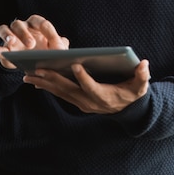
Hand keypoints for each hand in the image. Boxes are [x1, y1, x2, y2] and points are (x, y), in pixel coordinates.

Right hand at [0, 15, 69, 68]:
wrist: (31, 60)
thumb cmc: (45, 50)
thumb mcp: (54, 48)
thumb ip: (60, 46)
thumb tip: (63, 45)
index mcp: (38, 24)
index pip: (41, 23)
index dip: (48, 31)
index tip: (54, 42)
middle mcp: (24, 27)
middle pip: (22, 24)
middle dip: (25, 33)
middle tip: (31, 45)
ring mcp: (12, 35)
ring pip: (7, 29)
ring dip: (9, 35)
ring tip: (11, 42)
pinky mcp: (4, 47)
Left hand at [23, 59, 149, 113]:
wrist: (127, 110)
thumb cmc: (133, 94)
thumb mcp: (140, 86)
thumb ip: (142, 76)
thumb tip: (144, 64)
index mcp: (104, 96)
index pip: (92, 87)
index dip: (84, 78)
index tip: (76, 65)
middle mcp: (90, 102)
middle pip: (69, 90)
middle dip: (53, 79)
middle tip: (38, 69)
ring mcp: (82, 103)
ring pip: (60, 92)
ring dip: (44, 84)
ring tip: (29, 75)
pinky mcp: (77, 101)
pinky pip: (60, 94)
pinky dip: (48, 87)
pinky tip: (36, 81)